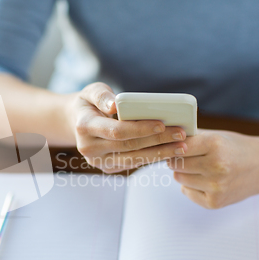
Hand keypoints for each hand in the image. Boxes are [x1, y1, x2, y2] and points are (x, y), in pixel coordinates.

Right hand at [65, 82, 187, 172]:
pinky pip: (133, 163)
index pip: (117, 131)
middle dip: (158, 141)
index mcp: (84, 127)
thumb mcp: (91, 91)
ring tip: (182, 146)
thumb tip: (115, 105)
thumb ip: (102, 96)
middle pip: (129, 146)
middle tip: (181, 134)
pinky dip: (152, 157)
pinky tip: (169, 151)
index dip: (140, 129)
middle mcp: (89, 148)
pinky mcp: (107, 167)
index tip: (162, 123)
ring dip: (159, 154)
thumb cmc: (89, 103)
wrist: (76, 122)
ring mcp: (98, 161)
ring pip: (133, 159)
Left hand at [167, 129, 258, 208]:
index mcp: (215, 145)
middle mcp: (216, 166)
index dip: (173, 147)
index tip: (171, 147)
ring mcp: (216, 186)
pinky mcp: (215, 202)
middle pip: (176, 164)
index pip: (179, 147)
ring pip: (179, 179)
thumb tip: (163, 139)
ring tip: (198, 168)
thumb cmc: (236, 148)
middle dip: (177, 160)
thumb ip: (191, 137)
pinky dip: (190, 186)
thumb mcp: (216, 135)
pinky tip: (205, 180)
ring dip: (183, 173)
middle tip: (184, 158)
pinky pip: (186, 192)